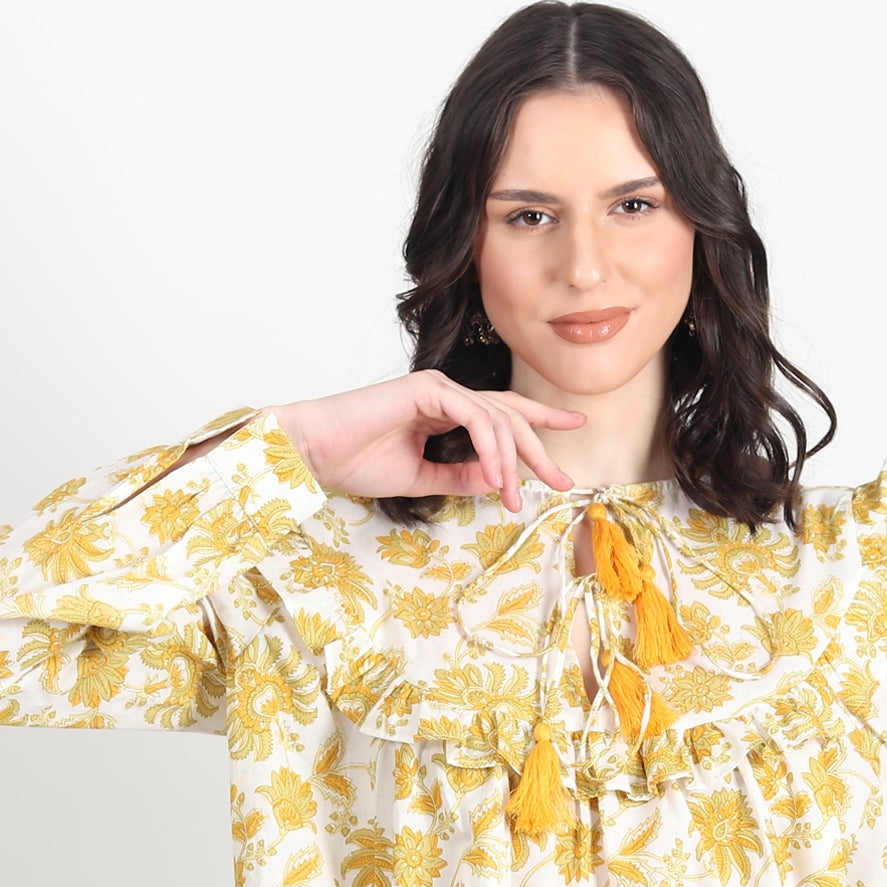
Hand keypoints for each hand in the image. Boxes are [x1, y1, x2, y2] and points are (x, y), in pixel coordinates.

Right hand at [269, 375, 586, 514]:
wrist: (314, 452)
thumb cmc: (354, 462)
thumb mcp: (420, 479)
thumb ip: (459, 477)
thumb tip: (497, 482)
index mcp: (442, 410)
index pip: (501, 414)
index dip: (538, 422)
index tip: (571, 434)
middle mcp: (444, 394)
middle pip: (509, 415)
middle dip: (540, 447)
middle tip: (563, 479)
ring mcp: (437, 388)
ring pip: (497, 419)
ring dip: (512, 462)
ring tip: (515, 498)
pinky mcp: (427, 389)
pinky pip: (477, 418)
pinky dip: (492, 449)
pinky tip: (498, 476)